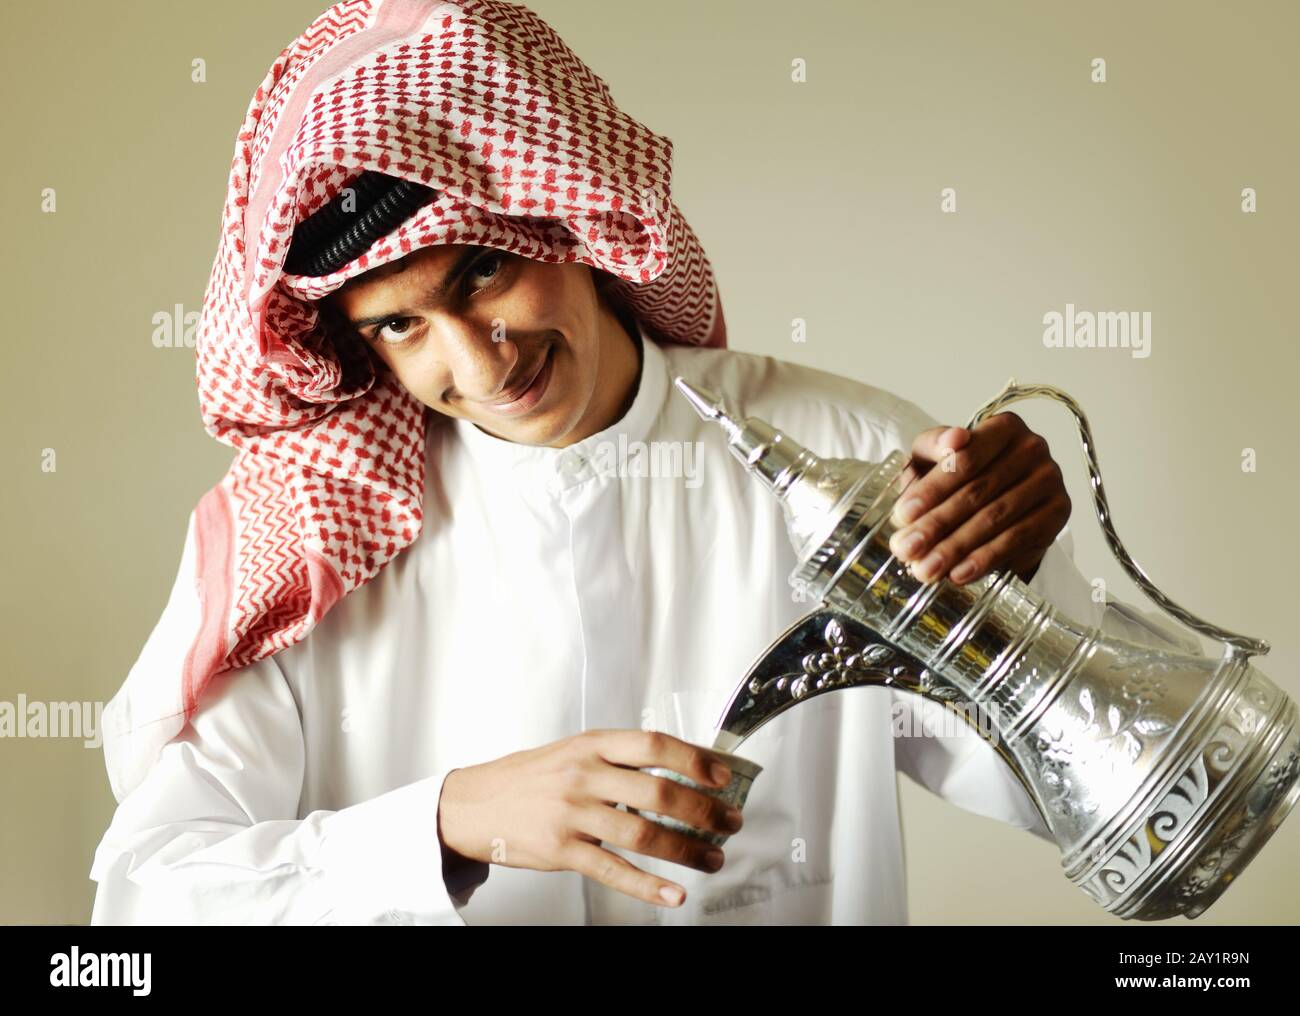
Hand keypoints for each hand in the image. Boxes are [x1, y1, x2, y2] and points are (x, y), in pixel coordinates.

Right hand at [436, 729, 743, 907]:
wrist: (474, 804)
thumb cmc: (529, 777)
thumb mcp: (573, 751)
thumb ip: (619, 758)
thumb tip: (679, 768)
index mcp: (591, 745)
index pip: (654, 745)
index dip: (695, 760)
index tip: (723, 776)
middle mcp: (583, 776)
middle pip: (658, 793)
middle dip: (704, 811)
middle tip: (730, 822)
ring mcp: (572, 815)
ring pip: (643, 834)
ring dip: (687, 850)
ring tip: (713, 858)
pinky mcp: (561, 851)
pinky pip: (613, 870)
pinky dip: (649, 886)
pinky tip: (673, 893)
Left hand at [887, 412, 1070, 585]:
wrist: (992, 502)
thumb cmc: (956, 475)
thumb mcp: (933, 456)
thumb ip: (934, 445)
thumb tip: (953, 439)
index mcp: (1003, 427)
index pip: (965, 459)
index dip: (931, 490)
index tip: (903, 515)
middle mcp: (1032, 448)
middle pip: (978, 492)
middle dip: (937, 524)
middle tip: (907, 549)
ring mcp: (1049, 480)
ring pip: (995, 519)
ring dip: (956, 547)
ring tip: (926, 569)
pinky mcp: (1057, 512)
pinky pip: (1017, 539)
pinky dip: (985, 559)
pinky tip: (958, 573)